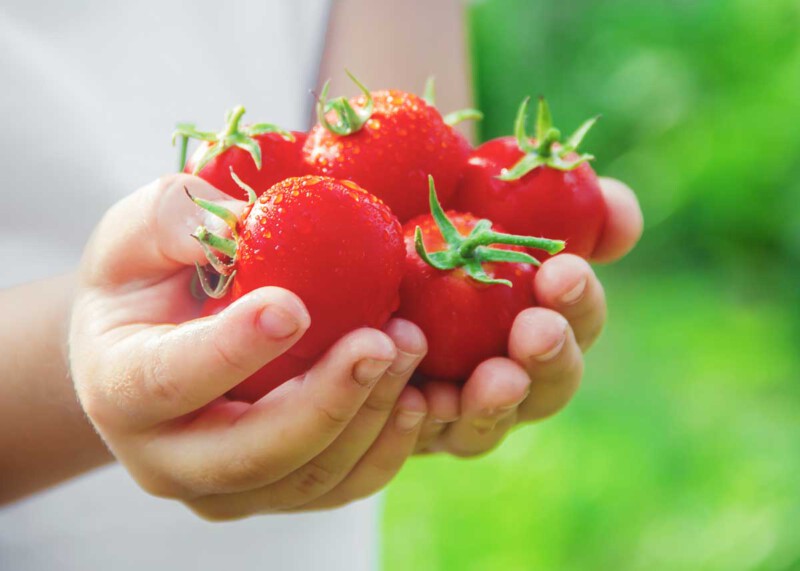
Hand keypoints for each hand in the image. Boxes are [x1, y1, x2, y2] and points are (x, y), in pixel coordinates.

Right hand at [69, 174, 429, 519]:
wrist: (155, 345)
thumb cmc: (145, 282)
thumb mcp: (138, 235)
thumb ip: (172, 220)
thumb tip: (232, 226)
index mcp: (120, 388)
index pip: (169, 381)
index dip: (232, 351)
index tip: (294, 307)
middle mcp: (166, 459)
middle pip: (251, 455)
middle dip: (326, 401)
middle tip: (382, 340)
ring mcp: (225, 489)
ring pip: (307, 478)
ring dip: (369, 417)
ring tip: (408, 345)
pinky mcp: (276, 493)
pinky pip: (339, 489)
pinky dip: (384, 449)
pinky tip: (415, 395)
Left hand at [414, 177, 643, 454]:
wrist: (344, 236)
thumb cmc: (422, 216)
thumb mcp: (479, 187)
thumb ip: (555, 195)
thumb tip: (623, 221)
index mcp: (538, 319)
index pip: (580, 321)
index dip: (581, 301)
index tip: (563, 268)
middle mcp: (504, 372)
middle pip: (549, 387)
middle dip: (551, 359)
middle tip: (537, 330)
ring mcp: (453, 410)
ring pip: (487, 428)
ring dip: (494, 405)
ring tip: (493, 379)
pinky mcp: (402, 430)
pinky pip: (415, 440)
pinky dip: (418, 420)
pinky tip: (410, 392)